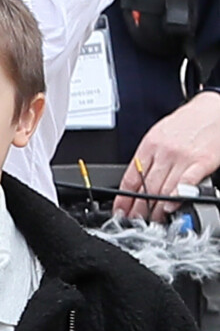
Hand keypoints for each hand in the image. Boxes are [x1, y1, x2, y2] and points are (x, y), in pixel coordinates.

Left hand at [113, 91, 219, 220]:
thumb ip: (149, 157)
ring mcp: (182, 158)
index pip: (130, 178)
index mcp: (149, 146)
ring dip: (157, 209)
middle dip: (139, 209)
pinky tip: (172, 206)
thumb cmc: (187, 122)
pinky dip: (177, 197)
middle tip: (136, 222)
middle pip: (146, 188)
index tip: (120, 212)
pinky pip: (186, 183)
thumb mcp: (159, 134)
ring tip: (154, 221)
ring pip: (163, 189)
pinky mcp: (201, 162)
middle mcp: (163, 152)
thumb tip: (137, 180)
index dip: (123, 199)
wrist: (215, 108)